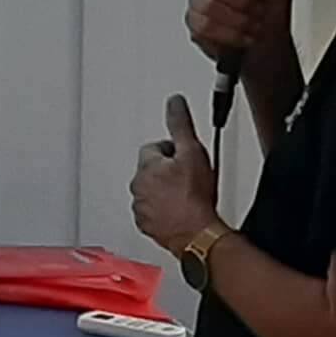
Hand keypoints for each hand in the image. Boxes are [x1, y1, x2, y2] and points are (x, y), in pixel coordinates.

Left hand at [130, 94, 220, 248]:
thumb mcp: (193, 152)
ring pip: (151, 191)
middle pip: (151, 169)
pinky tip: (180, 212)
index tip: (186, 159)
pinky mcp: (147, 225)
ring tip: (186, 196)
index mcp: (146, 165)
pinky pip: (152, 212)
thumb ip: (180, 124)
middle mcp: (138, 185)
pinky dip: (164, 211)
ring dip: (165, 191)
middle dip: (168, 171)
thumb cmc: (195, 198)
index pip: (154, 147)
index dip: (174, 150)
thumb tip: (174, 102)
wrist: (197, 234)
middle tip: (189, 179)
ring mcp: (141, 206)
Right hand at [187, 0, 293, 76]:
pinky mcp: (195, 28)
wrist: (270, 49)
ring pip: (207, 6)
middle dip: (240, 0)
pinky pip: (204, 28)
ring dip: (237, 20)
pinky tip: (243, 37)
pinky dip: (230, 35)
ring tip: (255, 26)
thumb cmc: (271, 17)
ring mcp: (199, 6)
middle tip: (258, 10)